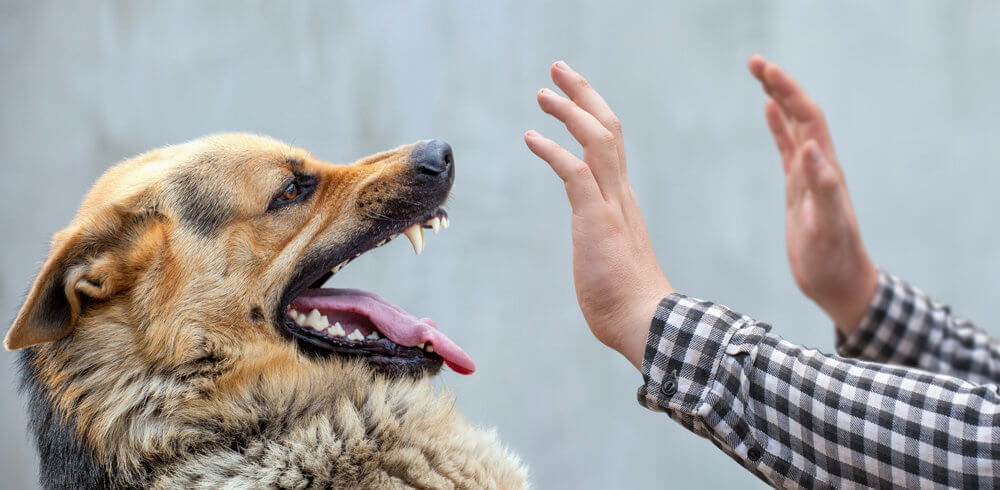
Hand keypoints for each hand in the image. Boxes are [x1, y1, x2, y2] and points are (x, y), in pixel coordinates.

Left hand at [525, 61, 672, 369]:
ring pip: (597, 139)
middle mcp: (620, 194)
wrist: (645, 322)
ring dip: (570, 111)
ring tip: (543, 93)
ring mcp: (611, 205)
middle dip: (583, 94)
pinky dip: (553, 150)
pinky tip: (531, 137)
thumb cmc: (627, 301)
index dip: (592, 114)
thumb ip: (603, 242)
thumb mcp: (610, 259)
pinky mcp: (596, 219)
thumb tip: (597, 250)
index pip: (611, 145)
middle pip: (608, 128)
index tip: (572, 96)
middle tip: (559, 70)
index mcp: (622, 201)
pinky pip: (575, 172)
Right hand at [748, 55, 877, 333]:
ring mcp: (808, 176)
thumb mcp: (827, 225)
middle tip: (754, 62)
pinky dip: (778, 127)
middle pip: (800, 113)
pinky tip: (768, 112)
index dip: (788, 91)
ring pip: (794, 126)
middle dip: (780, 85)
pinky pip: (787, 148)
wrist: (838, 283)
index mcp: (825, 169)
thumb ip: (822, 186)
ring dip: (778, 98)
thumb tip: (809, 146)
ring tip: (760, 75)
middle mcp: (819, 165)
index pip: (807, 118)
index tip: (765, 70)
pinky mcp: (798, 189)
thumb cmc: (833, 259)